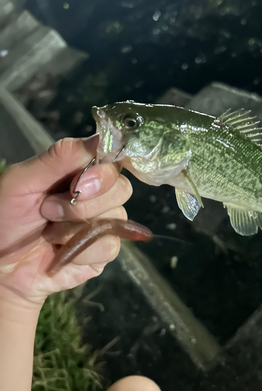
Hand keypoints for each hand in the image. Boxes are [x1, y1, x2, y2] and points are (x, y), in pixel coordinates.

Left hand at [0, 136, 131, 309]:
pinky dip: (81, 250)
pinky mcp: (103, 252)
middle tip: (49, 210)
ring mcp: (103, 224)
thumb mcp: (23, 180)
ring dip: (76, 228)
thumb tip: (100, 137)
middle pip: (121, 188)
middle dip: (85, 202)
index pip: (112, 159)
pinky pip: (109, 246)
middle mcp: (97, 194)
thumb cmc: (4, 218)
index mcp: (79, 170)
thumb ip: (60, 157)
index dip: (103, 171)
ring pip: (117, 217)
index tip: (81, 181)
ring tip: (49, 233)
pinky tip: (61, 252)